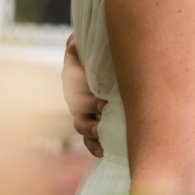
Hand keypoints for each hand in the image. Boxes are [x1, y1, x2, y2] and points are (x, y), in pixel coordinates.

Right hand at [62, 34, 105, 158]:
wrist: (122, 69)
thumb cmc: (110, 54)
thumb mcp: (100, 45)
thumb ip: (85, 45)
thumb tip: (74, 44)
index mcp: (76, 73)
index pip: (72, 77)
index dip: (80, 82)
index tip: (95, 84)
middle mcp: (77, 94)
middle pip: (76, 102)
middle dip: (88, 105)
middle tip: (104, 105)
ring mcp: (84, 112)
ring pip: (81, 123)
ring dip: (90, 128)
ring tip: (101, 129)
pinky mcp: (95, 124)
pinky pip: (90, 139)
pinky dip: (94, 146)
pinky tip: (104, 151)